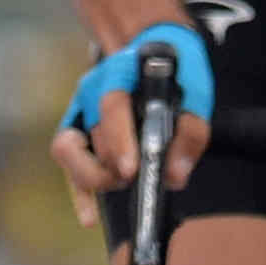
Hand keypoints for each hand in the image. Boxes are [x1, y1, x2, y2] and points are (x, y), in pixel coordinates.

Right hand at [47, 23, 214, 219]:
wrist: (156, 46)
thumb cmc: (177, 70)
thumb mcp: (196, 91)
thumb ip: (190, 132)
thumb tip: (173, 177)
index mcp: (120, 74)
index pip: (111, 107)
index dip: (118, 140)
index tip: (130, 170)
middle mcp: (92, 92)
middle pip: (92, 137)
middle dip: (113, 167)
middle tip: (137, 177)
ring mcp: (80, 112)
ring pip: (70, 152)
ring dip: (96, 177)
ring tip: (123, 182)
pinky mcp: (79, 132)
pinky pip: (69, 165)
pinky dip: (79, 193)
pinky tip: (90, 218)